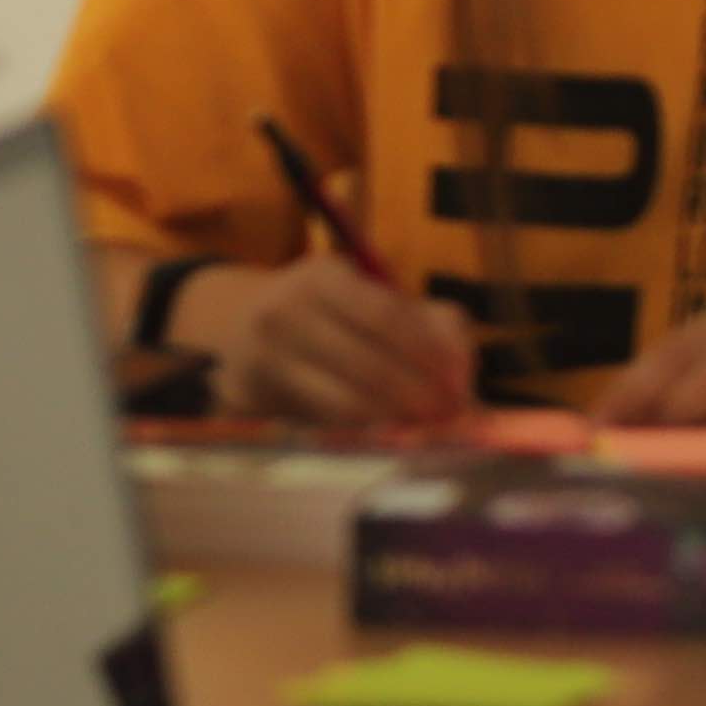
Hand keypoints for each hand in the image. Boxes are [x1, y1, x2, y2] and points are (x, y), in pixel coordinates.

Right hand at [188, 253, 478, 427]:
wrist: (241, 321)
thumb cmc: (331, 312)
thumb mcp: (374, 296)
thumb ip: (432, 323)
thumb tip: (463, 377)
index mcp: (321, 277)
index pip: (385, 316)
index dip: (429, 354)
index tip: (460, 385)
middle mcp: (284, 311)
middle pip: (367, 364)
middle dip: (418, 396)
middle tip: (450, 418)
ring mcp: (264, 355)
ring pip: (346, 401)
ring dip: (396, 419)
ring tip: (426, 428)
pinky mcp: (253, 394)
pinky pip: (324, 420)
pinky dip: (364, 428)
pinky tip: (386, 429)